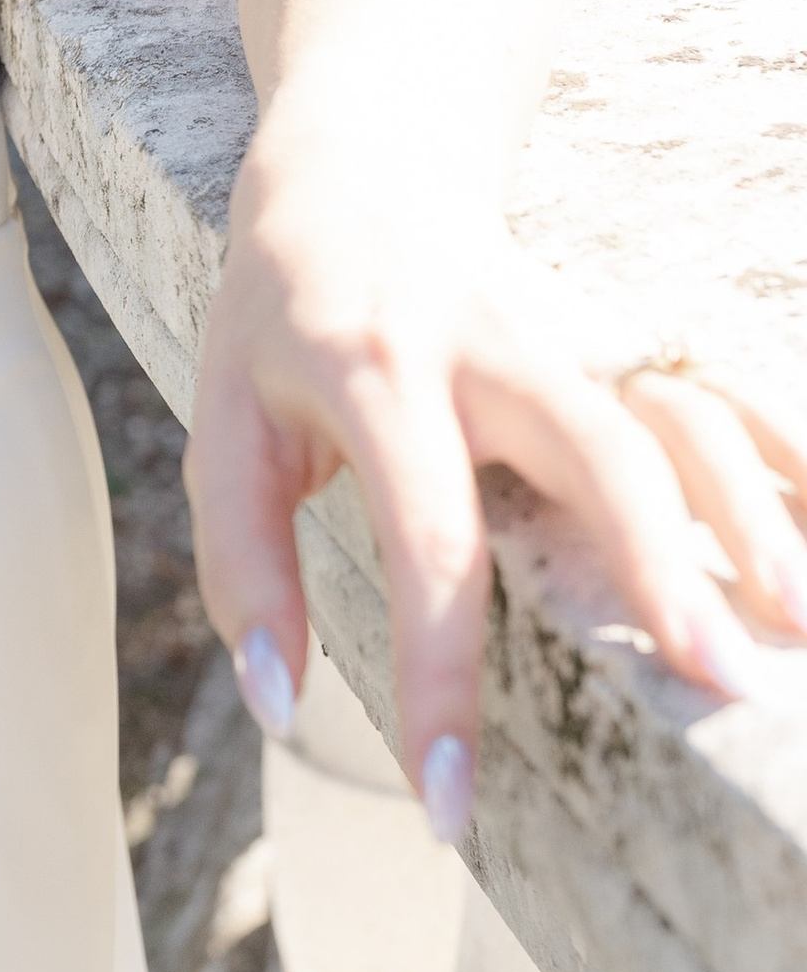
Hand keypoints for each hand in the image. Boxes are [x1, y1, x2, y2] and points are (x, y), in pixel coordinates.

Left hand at [185, 162, 806, 841]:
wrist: (359, 162)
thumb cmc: (278, 317)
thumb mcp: (223, 421)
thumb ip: (242, 562)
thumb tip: (280, 704)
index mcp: (378, 371)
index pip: (427, 539)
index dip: (440, 677)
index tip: (449, 808)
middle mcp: (491, 345)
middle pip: (597, 448)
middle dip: (659, 565)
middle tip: (715, 687)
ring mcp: (573, 331)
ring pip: (679, 412)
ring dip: (749, 511)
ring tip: (797, 624)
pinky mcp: (624, 334)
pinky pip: (719, 390)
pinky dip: (783, 450)